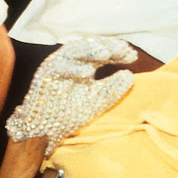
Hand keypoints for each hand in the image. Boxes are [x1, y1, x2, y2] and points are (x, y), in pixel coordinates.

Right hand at [6, 36, 136, 154]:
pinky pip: (59, 67)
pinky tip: (86, 73)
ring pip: (75, 51)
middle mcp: (73, 62)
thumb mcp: (99, 100)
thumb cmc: (72, 113)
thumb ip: (114, 88)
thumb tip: (130, 75)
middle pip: (92, 48)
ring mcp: (59, 65)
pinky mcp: (45, 73)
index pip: (104, 54)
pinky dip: (73, 69)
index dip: (118, 53)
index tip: (133, 56)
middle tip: (123, 50)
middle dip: (108, 47)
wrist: (46, 129)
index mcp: (86, 65)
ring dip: (90, 51)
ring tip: (107, 53)